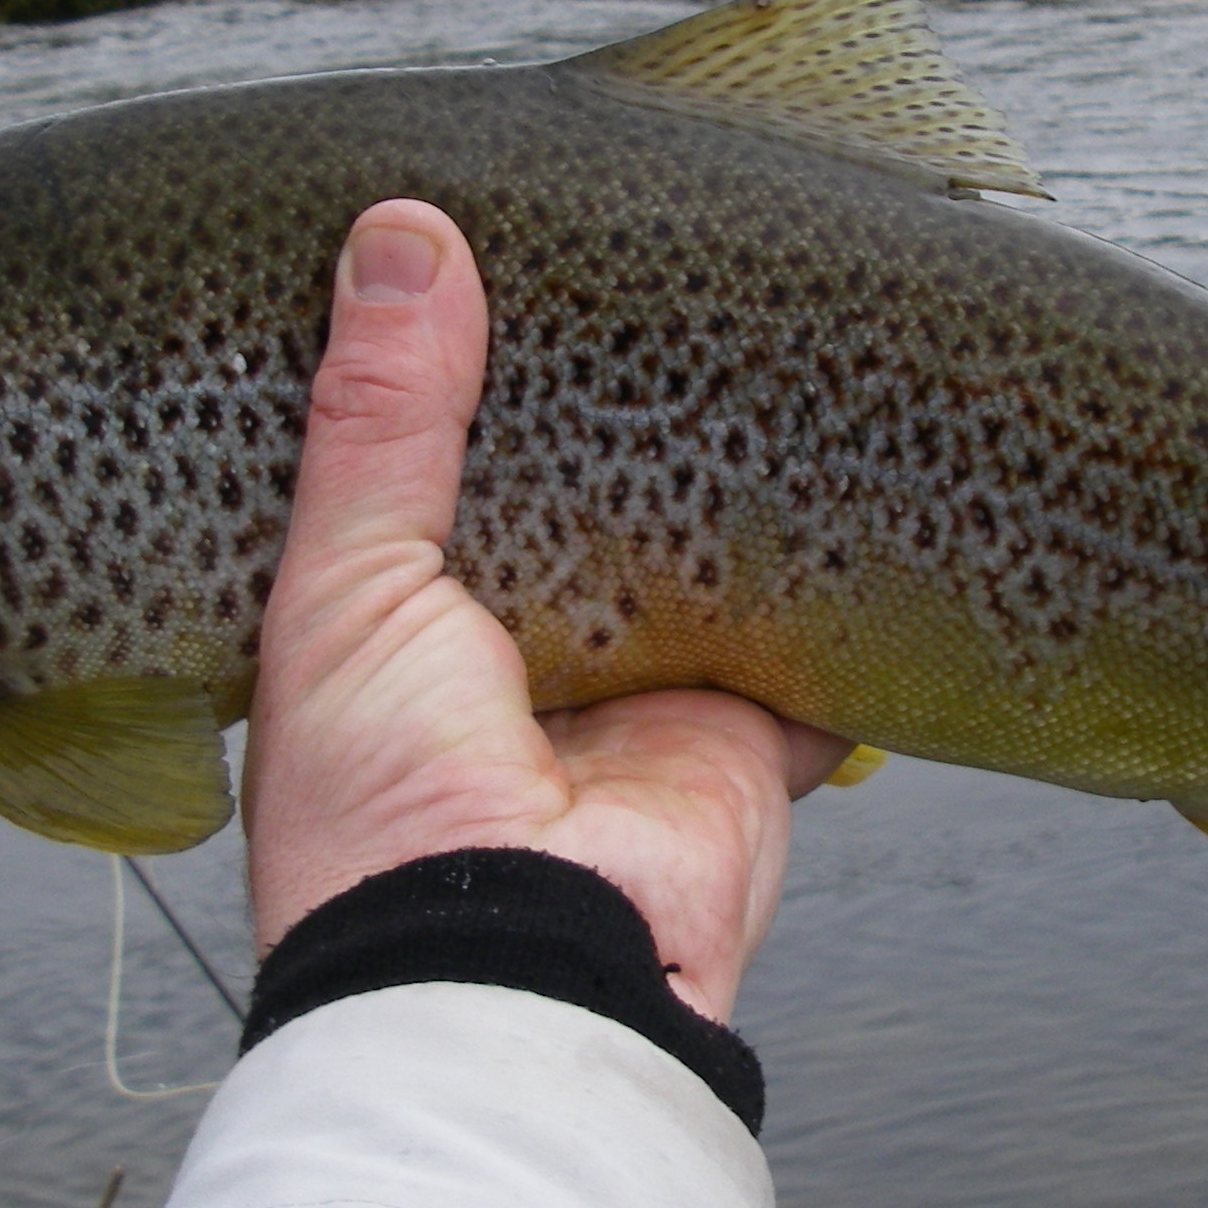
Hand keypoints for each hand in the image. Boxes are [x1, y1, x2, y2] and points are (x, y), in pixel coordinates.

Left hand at [243, 200, 851, 1024]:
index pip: (430, 479)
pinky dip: (840, 581)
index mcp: (398, 634)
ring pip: (697, 563)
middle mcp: (521, 664)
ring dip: (724, 487)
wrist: (517, 971)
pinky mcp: (749, 731)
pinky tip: (865, 477)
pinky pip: (810, 639)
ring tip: (760, 342)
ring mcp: (643, 700)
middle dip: (610, 425)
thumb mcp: (342, 585)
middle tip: (648, 288)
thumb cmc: (380, 810)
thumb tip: (404, 235)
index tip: (489, 264)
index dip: (457, 388)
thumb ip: (380, 420)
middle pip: (579, 513)